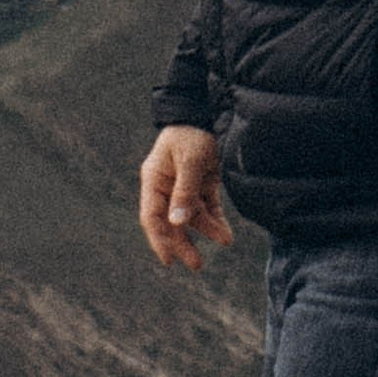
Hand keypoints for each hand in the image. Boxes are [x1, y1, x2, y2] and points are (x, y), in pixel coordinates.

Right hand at [140, 126, 232, 267]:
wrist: (208, 111)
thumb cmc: (192, 132)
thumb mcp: (190, 160)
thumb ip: (185, 191)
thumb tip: (178, 223)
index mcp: (154, 179)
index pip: (151, 216)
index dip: (158, 239)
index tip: (169, 260)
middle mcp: (167, 186)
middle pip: (171, 222)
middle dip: (183, 243)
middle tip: (197, 265)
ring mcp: (185, 186)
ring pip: (192, 216)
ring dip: (206, 230)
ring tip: (225, 241)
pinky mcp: (203, 183)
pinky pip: (207, 207)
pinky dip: (216, 220)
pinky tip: (226, 233)